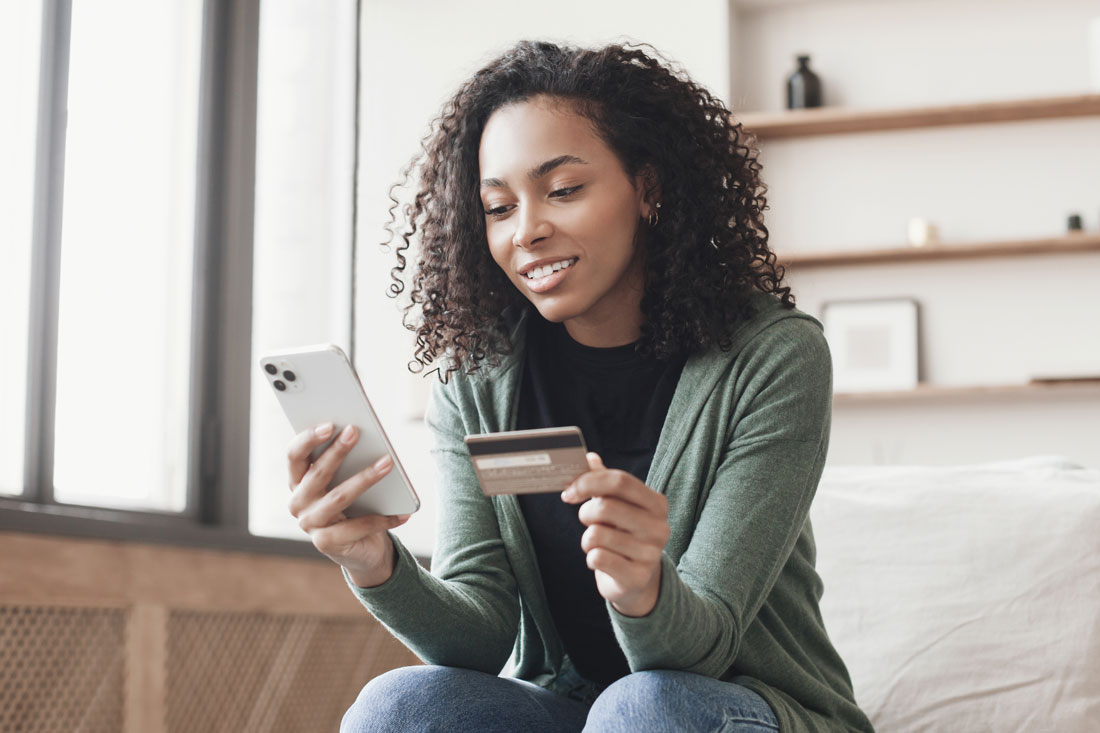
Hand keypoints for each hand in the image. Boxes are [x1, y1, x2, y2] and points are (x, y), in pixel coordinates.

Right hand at [286, 423, 411, 586]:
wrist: (360, 548)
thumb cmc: (355, 505)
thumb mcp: (347, 480)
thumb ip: (347, 461)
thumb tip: (361, 434)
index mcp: (297, 481)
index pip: (294, 456)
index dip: (308, 439)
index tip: (329, 424)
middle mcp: (298, 502)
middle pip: (317, 473)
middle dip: (337, 450)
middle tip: (355, 431)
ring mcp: (310, 524)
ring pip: (338, 497)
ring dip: (365, 478)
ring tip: (388, 463)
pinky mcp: (325, 543)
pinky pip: (359, 526)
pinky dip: (384, 518)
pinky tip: (404, 512)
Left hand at [561, 452, 669, 616]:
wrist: (637, 579)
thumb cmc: (623, 534)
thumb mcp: (618, 505)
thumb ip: (604, 481)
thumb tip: (588, 457)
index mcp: (656, 503)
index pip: (620, 480)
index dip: (588, 482)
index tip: (569, 492)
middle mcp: (659, 527)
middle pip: (605, 507)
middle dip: (585, 514)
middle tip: (587, 521)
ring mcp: (651, 553)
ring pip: (596, 535)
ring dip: (587, 539)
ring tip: (598, 544)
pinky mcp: (638, 577)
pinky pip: (597, 558)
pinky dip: (591, 558)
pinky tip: (602, 560)